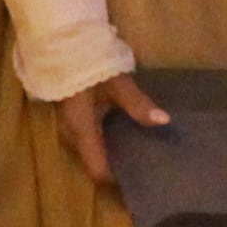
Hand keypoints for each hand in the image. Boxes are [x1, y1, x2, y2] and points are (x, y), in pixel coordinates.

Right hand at [45, 71, 170, 190]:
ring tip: (140, 151)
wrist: (62, 44)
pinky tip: (125, 134)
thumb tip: (164, 121)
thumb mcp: (117, 84)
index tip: (141, 183)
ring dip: (113, 153)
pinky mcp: (72, 118)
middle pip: (95, 163)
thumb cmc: (89, 65)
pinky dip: (107, 141)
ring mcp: (69, 127)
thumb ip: (138, 105)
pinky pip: (90, 140)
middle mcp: (71, 136)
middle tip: (147, 165)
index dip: (117, 182)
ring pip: (92, 151)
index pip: (98, 170)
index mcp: (82, 131)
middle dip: (119, 167)